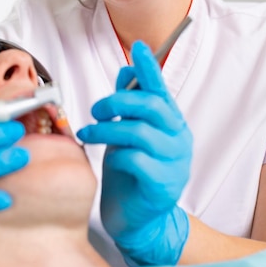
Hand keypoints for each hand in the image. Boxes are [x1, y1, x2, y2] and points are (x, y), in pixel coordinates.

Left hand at [77, 41, 191, 265]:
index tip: (139, 46)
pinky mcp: (163, 185)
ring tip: (87, 134)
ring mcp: (174, 163)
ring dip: (107, 129)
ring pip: (140, 132)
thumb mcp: (128, 133)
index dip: (150, 67)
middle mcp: (178, 139)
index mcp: (170, 122)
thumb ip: (129, 106)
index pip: (161, 89)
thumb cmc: (133, 173)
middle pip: (152, 107)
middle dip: (118, 102)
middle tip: (95, 110)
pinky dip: (116, 156)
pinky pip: (137, 161)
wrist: (140, 221)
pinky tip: (109, 161)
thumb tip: (125, 73)